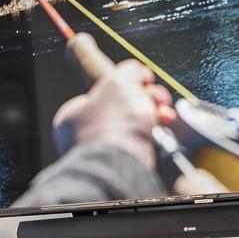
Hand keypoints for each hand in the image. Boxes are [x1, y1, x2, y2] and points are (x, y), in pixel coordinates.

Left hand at [51, 59, 174, 171]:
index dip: (127, 84)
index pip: (103, 93)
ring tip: (163, 113)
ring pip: (136, 124)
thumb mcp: (120, 82)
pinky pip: (143, 142)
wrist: (122, 166)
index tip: (143, 82)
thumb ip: (128, 71)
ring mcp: (106, 152)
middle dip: (146, 98)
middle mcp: (87, 136)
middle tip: (156, 98)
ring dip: (155, 112)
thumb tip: (136, 71)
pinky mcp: (125, 165)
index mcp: (74, 116)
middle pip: (124, 106)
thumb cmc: (114, 125)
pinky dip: (156, 132)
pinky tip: (163, 125)